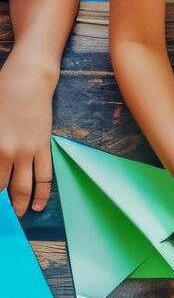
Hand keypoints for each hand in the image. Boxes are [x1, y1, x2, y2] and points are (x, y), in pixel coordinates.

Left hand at [0, 58, 53, 215]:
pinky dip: (41, 194)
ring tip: (17, 216)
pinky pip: (44, 178)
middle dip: (1, 203)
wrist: (28, 80)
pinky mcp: (43, 148)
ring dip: (19, 205)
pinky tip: (37, 207)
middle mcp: (7, 153)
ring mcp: (27, 152)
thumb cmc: (1, 94)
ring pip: (24, 188)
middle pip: (1, 187)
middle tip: (3, 215)